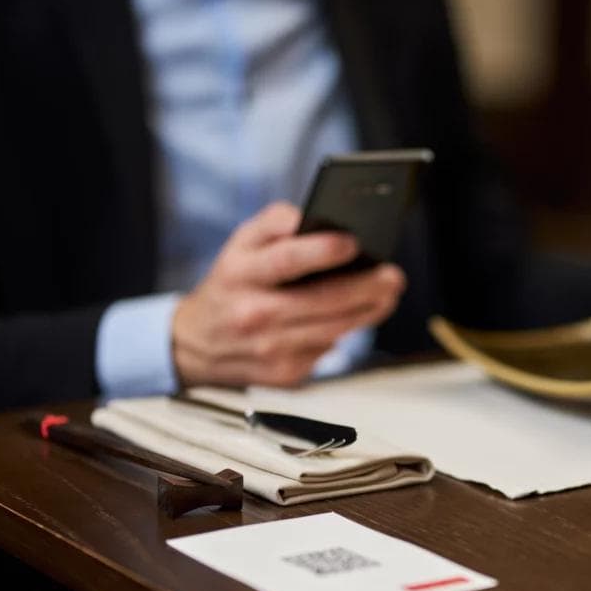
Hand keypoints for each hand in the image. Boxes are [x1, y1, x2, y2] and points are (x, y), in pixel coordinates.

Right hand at [172, 202, 404, 386]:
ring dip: (368, 311)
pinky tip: (355, 316)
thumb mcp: (240, 243)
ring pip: (333, 330)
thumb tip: (312, 217)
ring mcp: (269, 349)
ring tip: (388, 294)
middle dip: (366, 288)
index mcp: (241, 274)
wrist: (196, 343)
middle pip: (321, 302)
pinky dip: (344, 331)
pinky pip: (327, 350)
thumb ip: (276, 222)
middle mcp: (253, 314)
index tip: (353, 242)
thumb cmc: (231, 283)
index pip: (284, 261)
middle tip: (394, 276)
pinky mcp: (284, 374)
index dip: (320, 251)